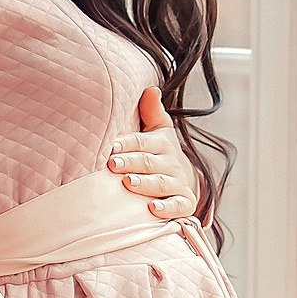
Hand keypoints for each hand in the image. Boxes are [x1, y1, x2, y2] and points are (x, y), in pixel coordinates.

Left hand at [108, 86, 200, 220]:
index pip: (143, 142)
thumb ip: (151, 111)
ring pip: (161, 184)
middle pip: (149, 163)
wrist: (184, 180)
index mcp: (163, 144)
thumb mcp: (158, 130)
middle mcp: (171, 163)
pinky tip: (153, 209)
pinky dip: (167, 209)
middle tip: (113, 164)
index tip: (112, 146)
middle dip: (131, 163)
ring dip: (145, 184)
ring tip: (129, 183)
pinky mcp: (184, 203)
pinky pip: (177, 206)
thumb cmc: (160, 153)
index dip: (128, 144)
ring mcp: (178, 184)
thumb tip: (150, 88)